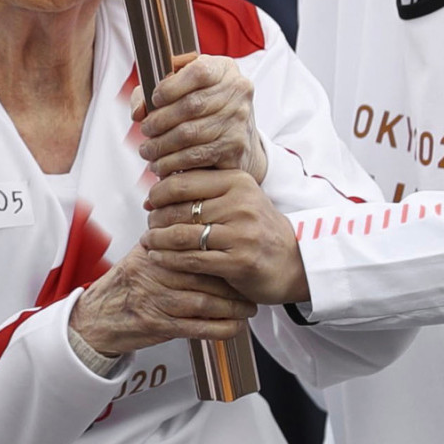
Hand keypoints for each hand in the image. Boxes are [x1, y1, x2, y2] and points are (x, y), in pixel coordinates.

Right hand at [68, 243, 255, 355]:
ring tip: (249, 308)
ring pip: (203, 302)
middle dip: (233, 281)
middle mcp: (154, 273)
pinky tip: (234, 327)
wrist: (96, 318)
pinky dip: (219, 329)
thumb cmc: (123, 286)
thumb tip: (198, 225)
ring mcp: (156, 300)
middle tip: (252, 283)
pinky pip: (196, 328)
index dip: (220, 252)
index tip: (241, 254)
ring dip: (232, 307)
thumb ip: (166, 243)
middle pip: (203, 274)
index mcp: (152, 252)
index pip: (193, 247)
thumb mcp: (139, 255)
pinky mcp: (158, 326)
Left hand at [133, 55, 266, 182]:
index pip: (198, 72)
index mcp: (223, 69)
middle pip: (191, 105)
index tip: (154, 99)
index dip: (171, 86)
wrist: (240, 135)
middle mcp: (237, 92)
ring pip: (191, 134)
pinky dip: (173, 162)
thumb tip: (139, 111)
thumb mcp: (184, 84)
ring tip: (147, 150)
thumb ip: (155, 87)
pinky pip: (197, 156)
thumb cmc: (205, 103)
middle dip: (160, 120)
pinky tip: (160, 164)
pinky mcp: (235, 148)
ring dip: (162, 145)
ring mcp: (238, 120)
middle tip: (145, 129)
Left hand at [142, 169, 308, 305]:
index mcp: (237, 181)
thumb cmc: (257, 228)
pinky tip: (158, 257)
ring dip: (158, 239)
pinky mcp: (239, 262)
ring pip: (183, 234)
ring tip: (148, 240)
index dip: (159, 192)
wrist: (295, 261)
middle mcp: (240, 204)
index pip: (185, 181)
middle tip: (148, 224)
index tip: (149, 202)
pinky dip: (170, 259)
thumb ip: (206, 187)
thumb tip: (160, 182)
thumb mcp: (238, 197)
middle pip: (181, 208)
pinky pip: (193, 260)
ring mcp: (241, 234)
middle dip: (157, 217)